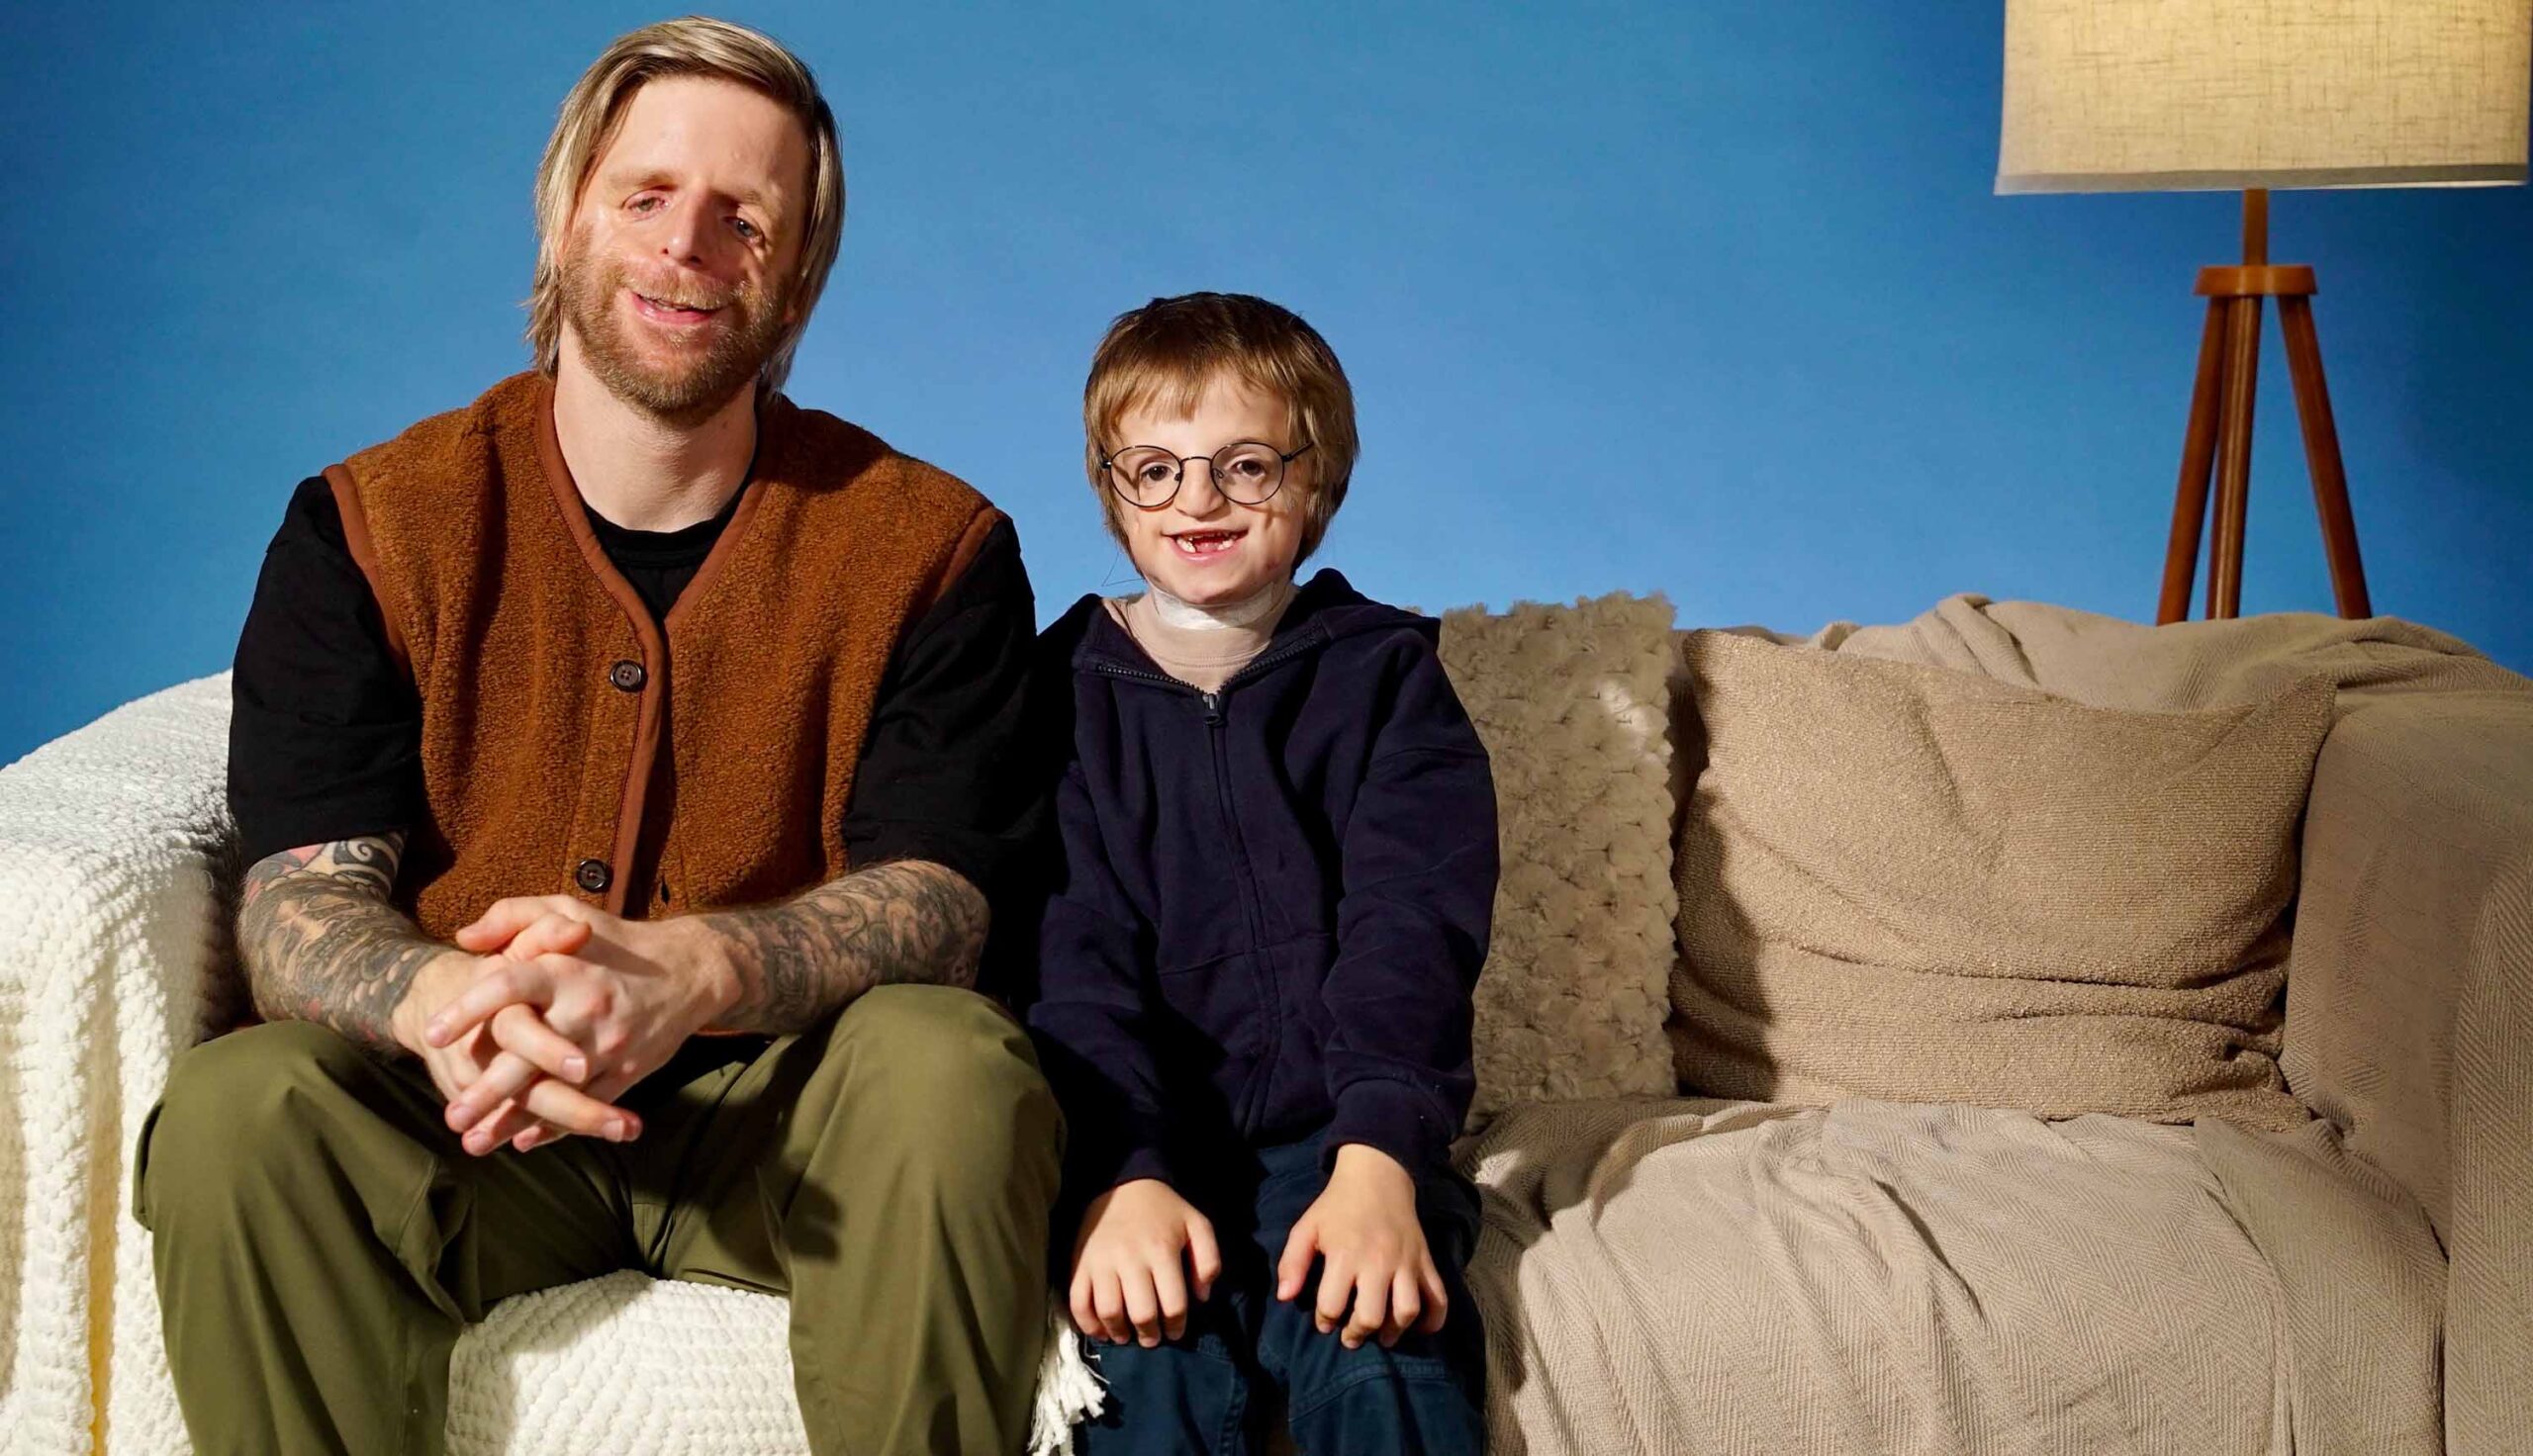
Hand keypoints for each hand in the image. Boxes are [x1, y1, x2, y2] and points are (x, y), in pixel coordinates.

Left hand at [425, 897, 738, 1151]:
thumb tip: (463, 938)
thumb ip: (512, 917)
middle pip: (528, 1054)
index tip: (433, 1033)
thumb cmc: (616, 942)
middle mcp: (585, 1007)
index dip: (469, 1008)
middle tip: (452, 1116)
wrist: (691, 971)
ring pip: (556, 1090)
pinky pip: (588, 1105)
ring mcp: (609, 1044)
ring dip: (514, 1121)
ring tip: (475, 1142)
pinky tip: (523, 1141)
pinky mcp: (629, 1071)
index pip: (509, 986)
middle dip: (488, 1090)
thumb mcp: (566, 911)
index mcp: (564, 967)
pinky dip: (556, 1127)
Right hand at [1068, 1179, 1222, 1347]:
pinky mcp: (1080, 1264)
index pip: (1173, 1304)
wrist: (1122, 1184)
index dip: (1177, 1326)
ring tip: (1127, 1336)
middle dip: (1150, 1336)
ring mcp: (1102, 1262)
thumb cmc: (1164, 1210)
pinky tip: (1101, 1331)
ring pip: (1109, 1312)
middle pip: (1141, 1314)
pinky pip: (1078, 1302)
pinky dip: (1088, 1324)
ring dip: (1120, 1333)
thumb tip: (1201, 1297)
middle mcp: (1130, 1258)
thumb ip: (1209, 1261)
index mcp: (1162, 1250)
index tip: (1176, 1331)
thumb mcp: (1197, 1225)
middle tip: (1152, 1339)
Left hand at [1276, 1144, 1449, 1349]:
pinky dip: (1434, 1320)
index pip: (1332, 1305)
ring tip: (1382, 1336)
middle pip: (1371, 1316)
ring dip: (1394, 1332)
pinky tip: (1419, 1327)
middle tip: (1350, 1336)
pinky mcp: (1426, 1261)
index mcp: (1345, 1255)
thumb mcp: (1306, 1228)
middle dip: (1357, 1333)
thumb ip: (1292, 1262)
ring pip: (1407, 1311)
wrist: (1377, 1176)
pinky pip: (1439, 1298)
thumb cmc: (1337, 1206)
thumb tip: (1285, 1297)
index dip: (1325, 1320)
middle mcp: (1378, 1262)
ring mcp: (1407, 1263)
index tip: (1325, 1320)